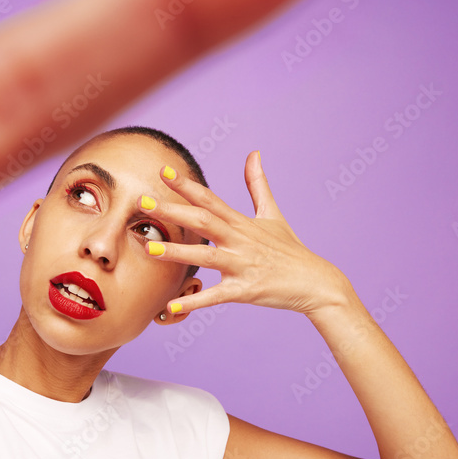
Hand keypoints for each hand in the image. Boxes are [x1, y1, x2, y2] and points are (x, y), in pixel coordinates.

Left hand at [142, 151, 353, 316]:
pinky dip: (194, 301)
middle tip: (142, 202)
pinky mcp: (246, 291)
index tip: (163, 171)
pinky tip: (170, 304)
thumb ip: (257, 184)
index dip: (186, 185)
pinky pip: (216, 296)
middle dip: (172, 211)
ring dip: (177, 253)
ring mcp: (243, 265)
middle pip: (203, 221)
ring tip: (149, 249)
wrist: (315, 282)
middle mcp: (240, 240)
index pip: (210, 199)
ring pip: (206, 257)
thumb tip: (253, 153)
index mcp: (242, 223)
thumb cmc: (289, 250)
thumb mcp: (273, 214)